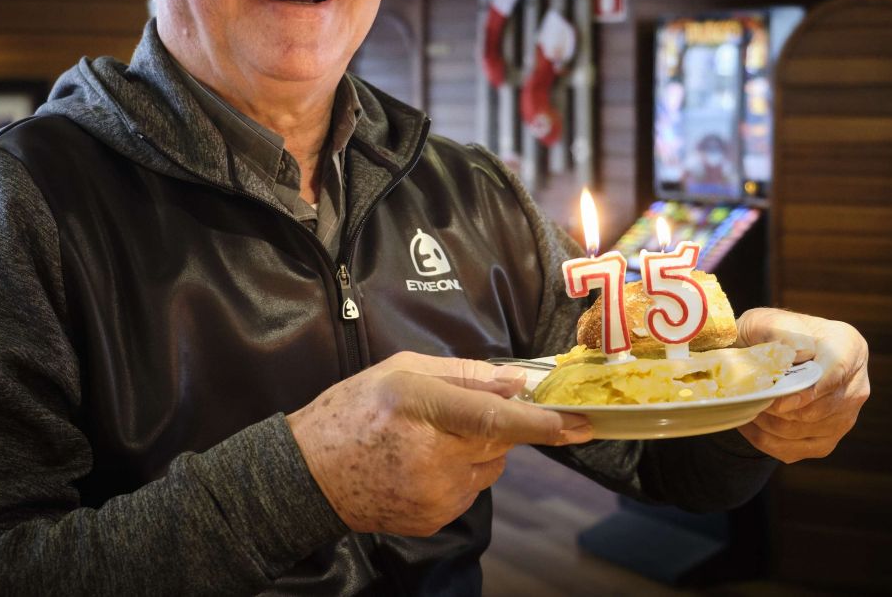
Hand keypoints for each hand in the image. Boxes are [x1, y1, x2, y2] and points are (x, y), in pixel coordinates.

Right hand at [286, 351, 591, 536]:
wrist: (310, 477)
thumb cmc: (354, 411)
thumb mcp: (401, 371)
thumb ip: (462, 374)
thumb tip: (516, 382)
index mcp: (422, 409)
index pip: (494, 418)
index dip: (542, 422)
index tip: (581, 423)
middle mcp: (434, 457)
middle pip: (500, 440)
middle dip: (497, 424)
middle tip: (457, 413)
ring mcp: (436, 496)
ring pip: (491, 466)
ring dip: (478, 449)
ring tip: (430, 440)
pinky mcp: (436, 520)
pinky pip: (472, 489)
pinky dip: (462, 473)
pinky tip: (423, 464)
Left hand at [734, 307, 869, 462]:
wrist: (764, 354)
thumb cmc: (766, 334)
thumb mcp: (767, 322)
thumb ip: (782, 332)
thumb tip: (801, 351)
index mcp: (849, 346)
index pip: (838, 372)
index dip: (809, 390)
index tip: (779, 401)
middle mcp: (855, 385)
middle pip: (821, 409)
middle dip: (781, 409)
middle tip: (751, 400)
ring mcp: (844, 416)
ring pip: (805, 431)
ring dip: (769, 424)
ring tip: (747, 407)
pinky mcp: (826, 440)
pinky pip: (795, 450)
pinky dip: (766, 440)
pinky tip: (749, 423)